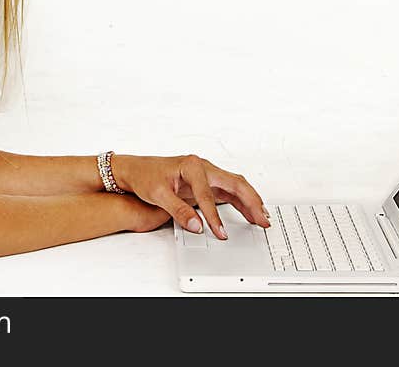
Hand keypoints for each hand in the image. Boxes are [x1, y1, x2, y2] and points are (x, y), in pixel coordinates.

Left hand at [111, 154, 269, 239]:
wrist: (136, 170)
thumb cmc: (145, 176)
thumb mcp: (158, 194)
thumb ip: (179, 210)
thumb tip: (197, 226)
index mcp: (192, 165)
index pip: (208, 193)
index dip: (215, 216)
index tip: (220, 232)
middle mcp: (203, 166)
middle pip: (234, 183)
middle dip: (251, 202)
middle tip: (262, 219)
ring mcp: (206, 173)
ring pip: (235, 186)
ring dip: (250, 201)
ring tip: (262, 218)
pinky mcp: (206, 182)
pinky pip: (228, 191)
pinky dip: (240, 201)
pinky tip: (249, 212)